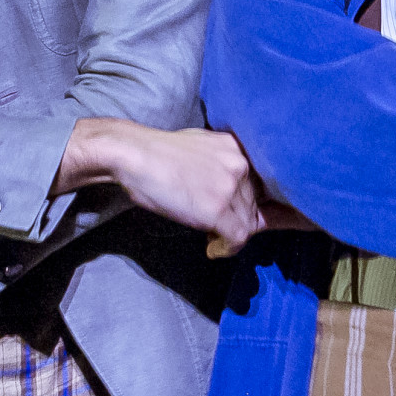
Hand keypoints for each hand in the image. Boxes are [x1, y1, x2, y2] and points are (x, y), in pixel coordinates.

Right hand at [63, 118, 267, 254]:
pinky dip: (226, 249)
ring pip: (247, 224)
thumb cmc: (157, 154)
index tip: (251, 217)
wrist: (133, 155)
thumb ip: (222, 166)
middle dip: (238, 220)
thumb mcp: (201, 149)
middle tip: (216, 228)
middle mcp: (240, 164)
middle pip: (255, 205)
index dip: (255, 204)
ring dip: (230, 236)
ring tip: (211, 239)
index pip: (262, 182)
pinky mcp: (218, 209)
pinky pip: (237, 238)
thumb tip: (232, 193)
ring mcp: (230, 186)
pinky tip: (212, 249)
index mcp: (237, 147)